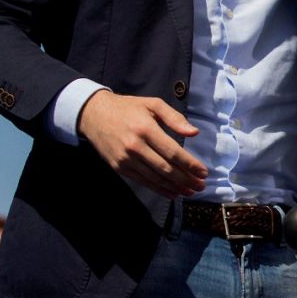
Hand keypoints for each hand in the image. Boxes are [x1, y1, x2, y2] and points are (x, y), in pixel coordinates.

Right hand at [77, 90, 206, 197]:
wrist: (93, 115)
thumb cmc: (128, 108)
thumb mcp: (152, 104)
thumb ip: (174, 118)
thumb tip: (194, 133)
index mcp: (146, 129)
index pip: (173, 152)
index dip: (190, 164)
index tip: (203, 172)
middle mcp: (135, 146)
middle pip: (165, 168)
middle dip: (186, 180)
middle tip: (200, 186)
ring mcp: (125, 159)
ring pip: (155, 178)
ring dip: (175, 187)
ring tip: (190, 192)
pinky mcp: (119, 167)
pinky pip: (142, 181)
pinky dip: (159, 189)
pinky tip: (172, 193)